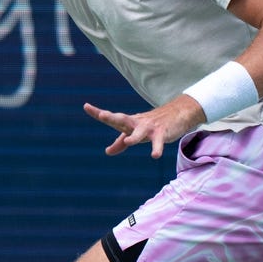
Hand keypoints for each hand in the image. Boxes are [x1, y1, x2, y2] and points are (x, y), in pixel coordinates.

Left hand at [82, 96, 206, 158]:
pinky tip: (154, 155)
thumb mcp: (134, 133)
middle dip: (112, 117)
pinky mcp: (162, 133)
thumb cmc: (151, 125)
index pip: (111, 118)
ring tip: (128, 141)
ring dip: (134, 136)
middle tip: (102, 115)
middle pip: (122, 119)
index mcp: (127, 123)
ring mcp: (149, 128)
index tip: (86, 106)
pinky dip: (157, 148)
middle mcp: (136, 123)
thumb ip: (120, 143)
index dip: (98, 113)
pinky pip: (158, 141)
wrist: (177, 114)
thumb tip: (107, 152)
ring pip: (140, 132)